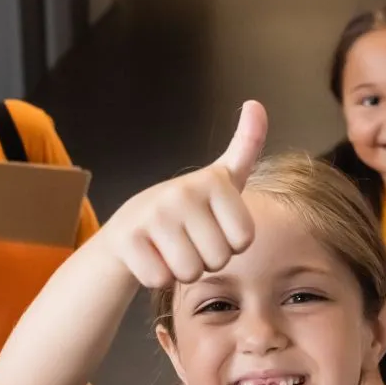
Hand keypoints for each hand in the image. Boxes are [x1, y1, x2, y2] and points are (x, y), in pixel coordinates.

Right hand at [104, 101, 267, 288]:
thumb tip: (256, 104)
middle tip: (189, 239)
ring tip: (172, 247)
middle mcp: (182, 193)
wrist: (132, 224)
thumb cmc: (189, 207)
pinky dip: (158, 276)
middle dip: (207, 259)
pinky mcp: (129, 240)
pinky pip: (161, 279)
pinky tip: (151, 255)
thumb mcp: (222, 177)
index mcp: (213, 181)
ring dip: (183, 270)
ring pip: (191, 273)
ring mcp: (153, 215)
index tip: (213, 225)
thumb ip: (246, 144)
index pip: (244, 241)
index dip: (230, 243)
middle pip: (219, 259)